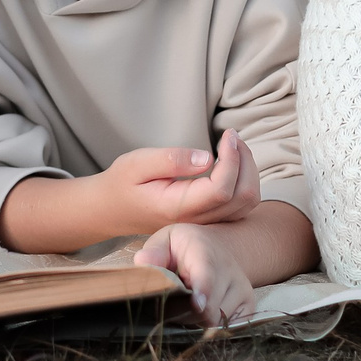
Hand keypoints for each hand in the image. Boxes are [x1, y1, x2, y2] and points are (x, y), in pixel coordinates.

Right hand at [104, 132, 262, 232]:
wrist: (111, 210)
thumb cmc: (122, 183)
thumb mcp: (137, 163)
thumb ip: (171, 160)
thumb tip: (208, 158)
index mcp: (178, 208)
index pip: (222, 189)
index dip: (233, 160)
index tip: (227, 135)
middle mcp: (196, 222)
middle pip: (242, 198)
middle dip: (246, 162)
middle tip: (232, 137)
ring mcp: (204, 225)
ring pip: (246, 204)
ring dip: (249, 172)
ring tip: (234, 147)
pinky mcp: (207, 221)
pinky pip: (239, 207)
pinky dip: (245, 183)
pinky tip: (232, 164)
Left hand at [136, 222, 254, 326]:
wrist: (218, 247)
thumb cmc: (184, 247)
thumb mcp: (165, 241)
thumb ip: (154, 252)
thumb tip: (142, 263)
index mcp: (204, 251)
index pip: (207, 274)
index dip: (202, 291)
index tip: (196, 304)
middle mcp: (229, 269)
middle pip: (209, 307)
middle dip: (184, 314)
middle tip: (169, 307)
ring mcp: (242, 287)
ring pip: (218, 320)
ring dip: (197, 321)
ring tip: (187, 305)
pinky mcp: (249, 304)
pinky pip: (230, 326)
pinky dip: (214, 326)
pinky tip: (204, 312)